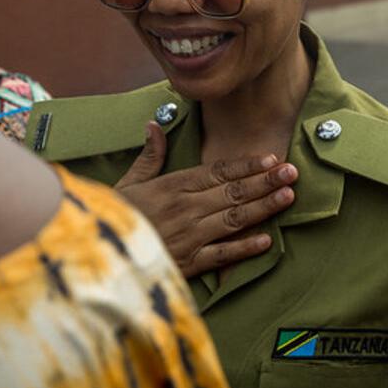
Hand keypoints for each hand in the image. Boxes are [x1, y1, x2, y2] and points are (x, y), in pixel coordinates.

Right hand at [115, 122, 297, 277]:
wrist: (95, 253)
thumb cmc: (111, 217)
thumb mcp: (128, 182)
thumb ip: (149, 156)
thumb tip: (154, 125)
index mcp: (173, 185)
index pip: (218, 171)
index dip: (247, 165)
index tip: (271, 158)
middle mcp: (186, 207)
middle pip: (234, 192)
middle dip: (266, 181)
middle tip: (292, 172)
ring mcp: (189, 235)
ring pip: (234, 219)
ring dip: (264, 207)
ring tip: (288, 197)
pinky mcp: (187, 263)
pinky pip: (222, 254)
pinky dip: (245, 248)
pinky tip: (266, 241)